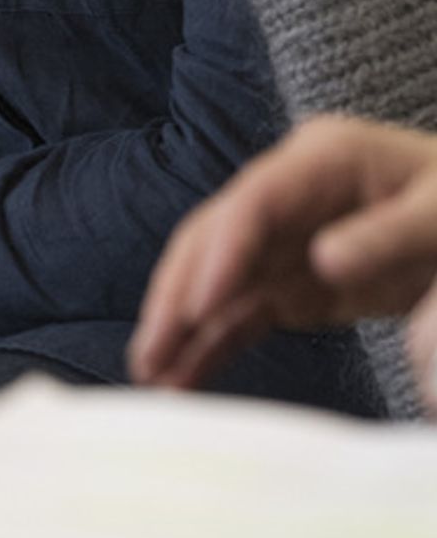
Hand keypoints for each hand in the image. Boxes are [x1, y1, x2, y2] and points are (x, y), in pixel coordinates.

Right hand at [129, 114, 436, 408]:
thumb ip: (388, 235)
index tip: (198, 309)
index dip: (221, 253)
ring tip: (152, 377)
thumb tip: (325, 261)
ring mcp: (284, 239)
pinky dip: (211, 345)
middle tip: (149, 351)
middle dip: (177, 296)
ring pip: (215, 280)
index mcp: (323, 159)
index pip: (254, 202)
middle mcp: (288, 193)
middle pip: (214, 238)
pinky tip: (184, 378)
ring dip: (181, 328)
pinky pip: (240, 313)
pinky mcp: (291, 281)